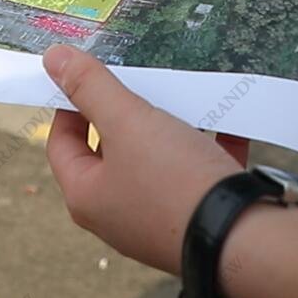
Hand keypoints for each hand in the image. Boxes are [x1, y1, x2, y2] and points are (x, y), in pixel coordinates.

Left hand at [43, 45, 245, 274]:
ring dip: (170, 129)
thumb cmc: (174, 182)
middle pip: (110, 152)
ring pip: (156, 163)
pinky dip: (209, 148)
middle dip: (127, 115)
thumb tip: (54, 58)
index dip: (70, 105)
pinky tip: (226, 123)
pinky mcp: (197, 220)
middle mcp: (117, 215)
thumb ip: (91, 88)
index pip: (61, 143)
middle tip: (140, 84)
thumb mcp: (128, 123)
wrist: (243, 239)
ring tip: (183, 99)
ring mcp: (159, 221)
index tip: (90, 76)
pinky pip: (198, 175)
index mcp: (87, 197)